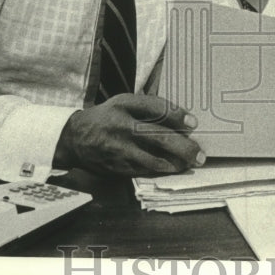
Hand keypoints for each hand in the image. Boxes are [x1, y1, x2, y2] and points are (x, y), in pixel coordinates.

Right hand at [53, 94, 205, 175]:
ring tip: (191, 163)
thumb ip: (147, 107)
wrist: (74, 139)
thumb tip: (179, 118)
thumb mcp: (123, 103)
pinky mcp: (116, 167)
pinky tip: (173, 169)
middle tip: (199, 153)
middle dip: (183, 146)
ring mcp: (118, 149)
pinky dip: (161, 170)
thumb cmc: (106, 118)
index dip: (177, 115)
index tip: (194, 123)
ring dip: (176, 163)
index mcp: (123, 105)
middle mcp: (121, 126)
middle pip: (158, 137)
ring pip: (153, 159)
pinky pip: (143, 170)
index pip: (155, 107)